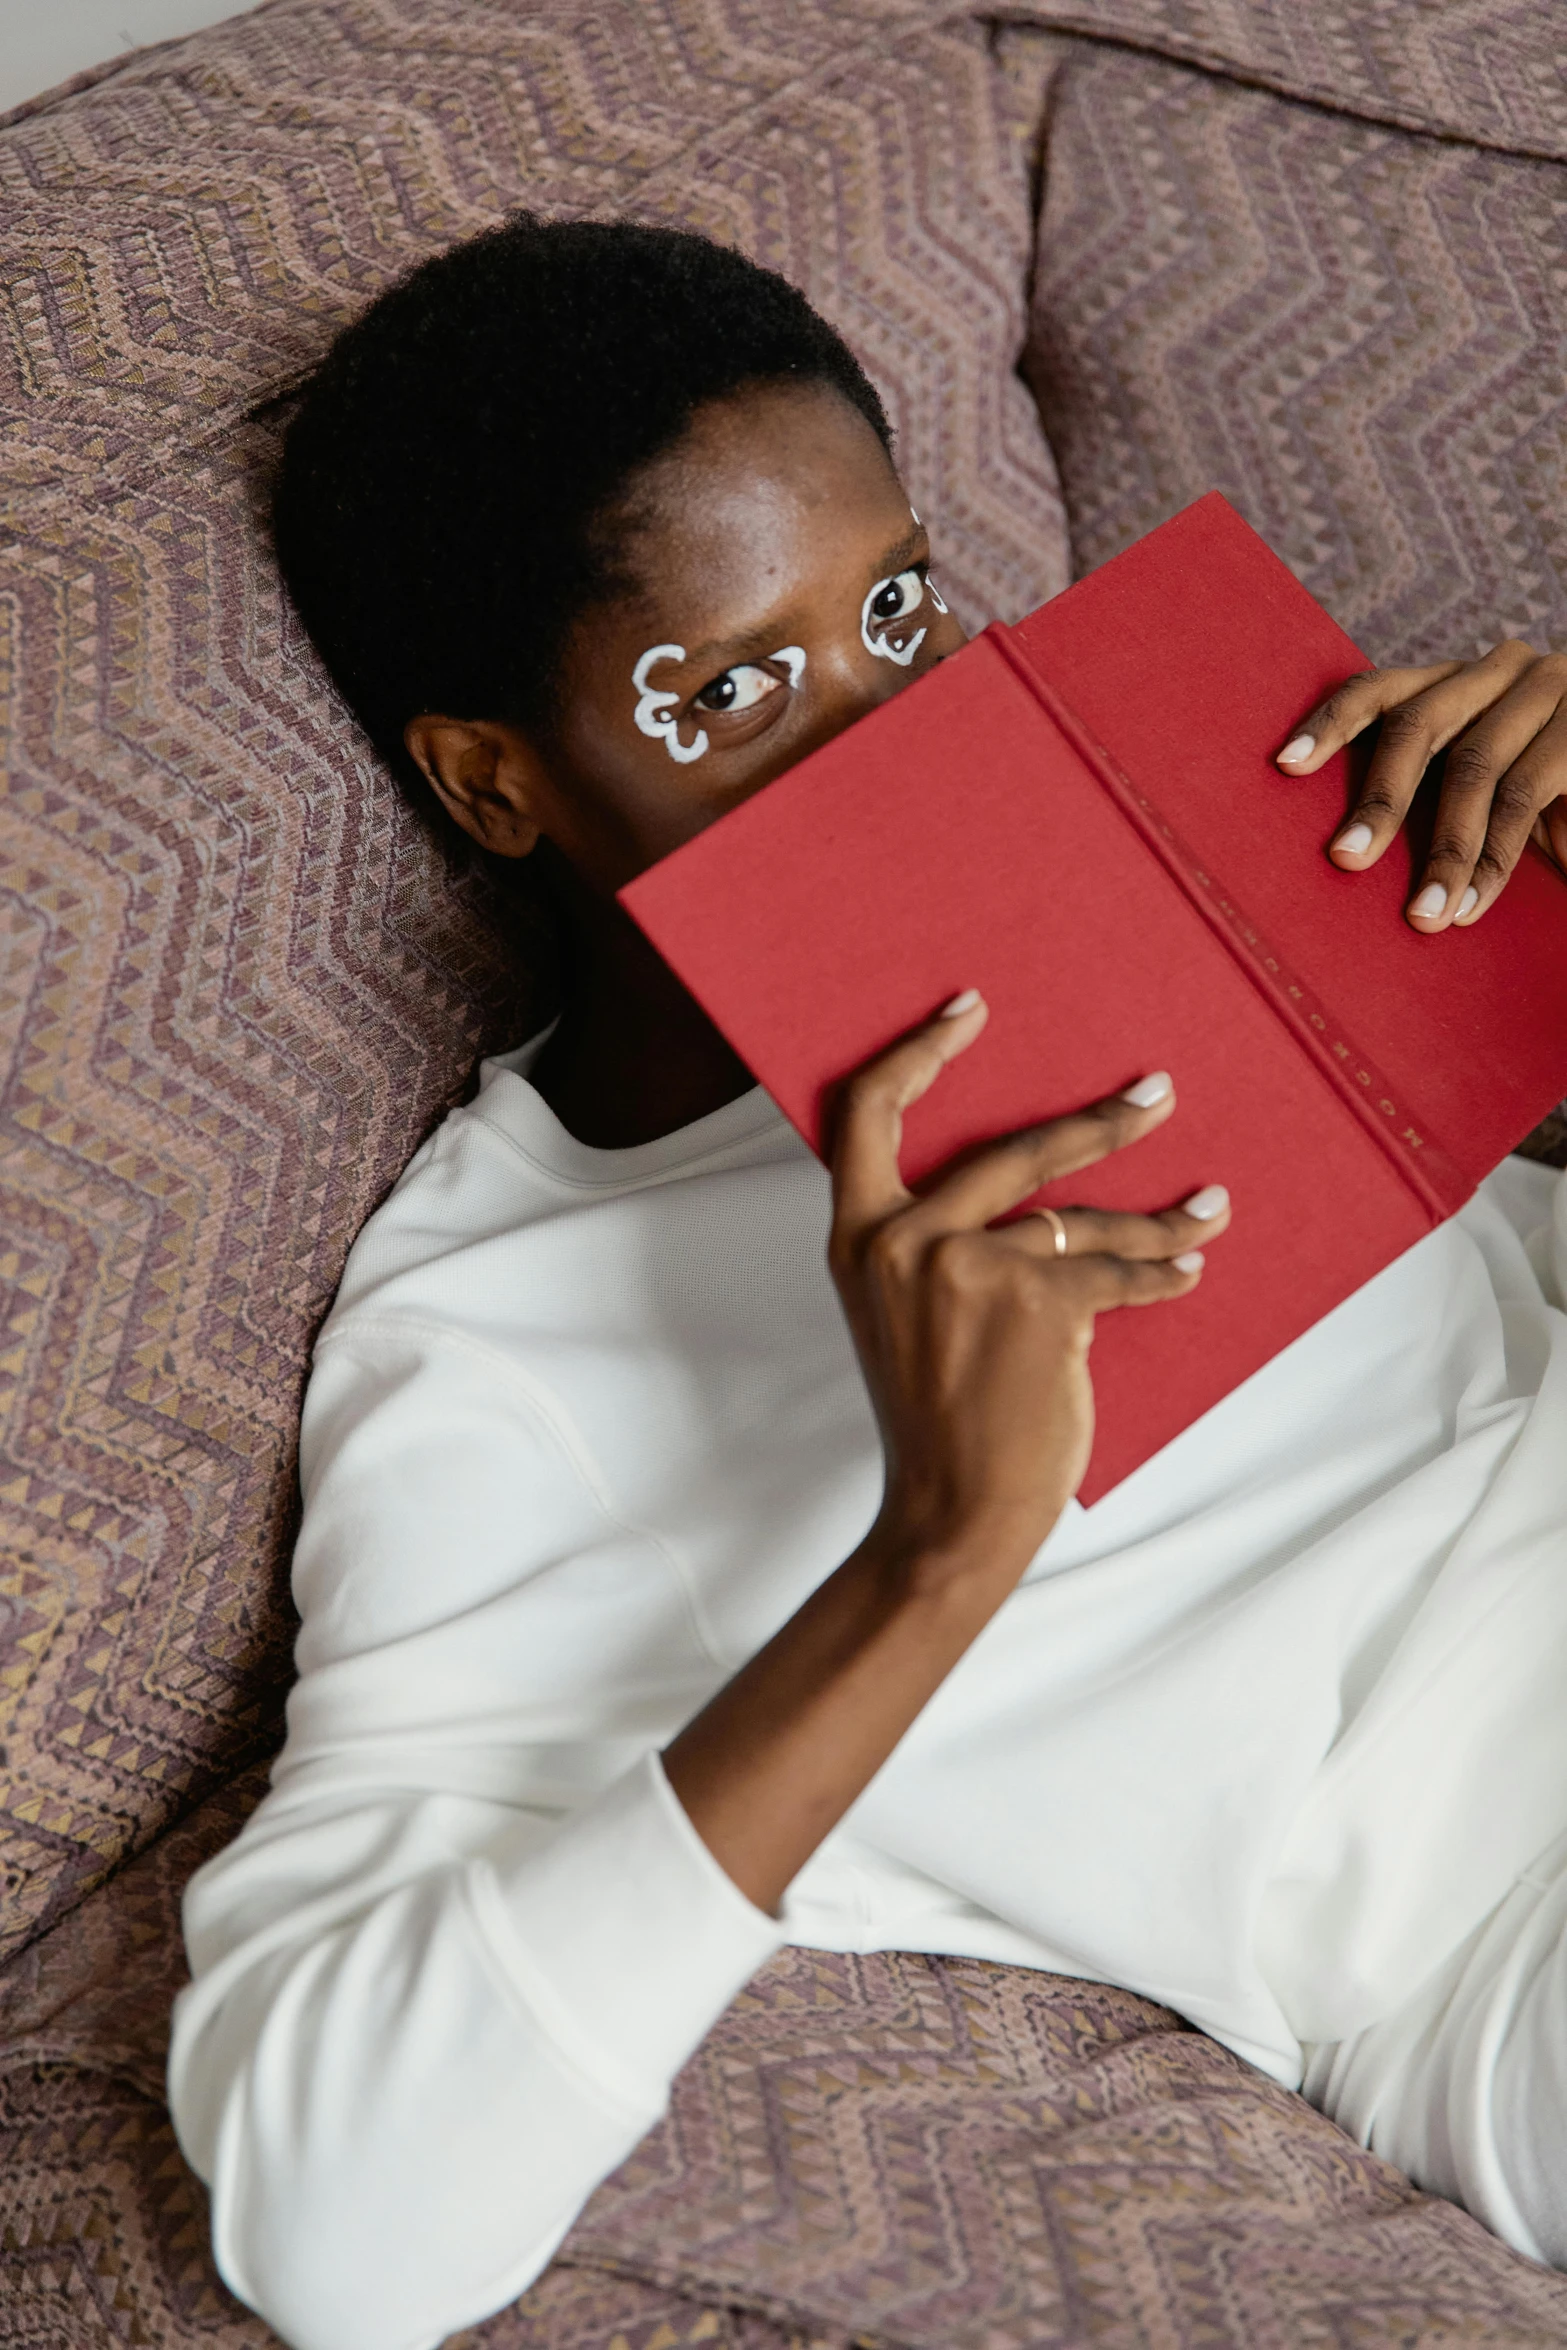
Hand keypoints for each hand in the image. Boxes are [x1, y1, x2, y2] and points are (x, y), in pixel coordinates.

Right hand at [665, 992, 1227, 1912]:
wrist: (950, 1514)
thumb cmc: (937, 1418)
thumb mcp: (905, 1315)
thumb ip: (941, 1248)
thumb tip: (1042, 1200)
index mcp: (858, 1237)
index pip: (866, 1111)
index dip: (918, 1052)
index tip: (969, 1010)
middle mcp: (904, 1240)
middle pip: (1012, 1148)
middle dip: (1100, 1121)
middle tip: (1155, 1093)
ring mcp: (967, 1267)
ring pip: (1083, 1217)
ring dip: (1160, 1215)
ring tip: (1208, 1207)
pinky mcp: (1035, 1303)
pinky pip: (1115, 1272)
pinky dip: (1162, 1275)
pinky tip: (1190, 1273)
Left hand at [1277, 641, 1566, 932]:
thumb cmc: (1543, 801)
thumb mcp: (1479, 786)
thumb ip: (1425, 790)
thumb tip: (1337, 848)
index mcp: (1459, 680)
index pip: (1380, 689)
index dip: (1330, 723)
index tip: (1283, 765)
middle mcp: (1503, 670)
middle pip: (1419, 725)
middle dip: (1379, 798)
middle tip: (1345, 859)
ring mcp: (1551, 691)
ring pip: (1474, 767)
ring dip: (1444, 850)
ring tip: (1423, 915)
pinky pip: (1525, 795)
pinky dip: (1493, 860)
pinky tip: (1468, 906)